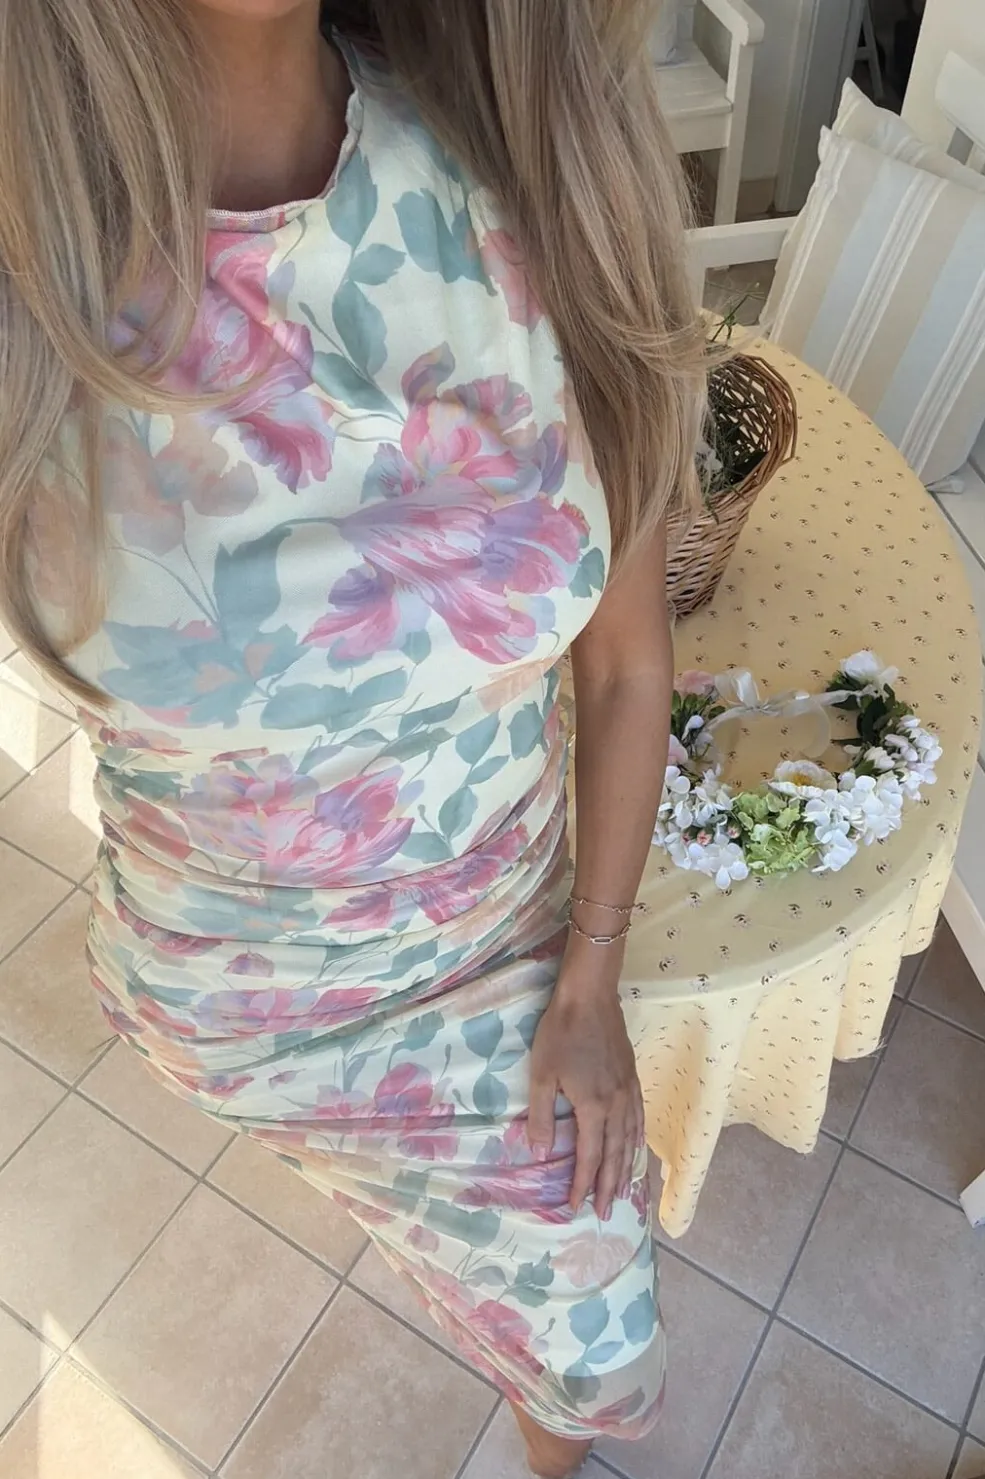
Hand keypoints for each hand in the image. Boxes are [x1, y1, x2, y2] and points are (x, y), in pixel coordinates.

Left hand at [527, 970, 643, 1221]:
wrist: (591, 996)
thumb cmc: (560, 1032)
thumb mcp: (541, 1074)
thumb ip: (541, 1116)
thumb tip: (539, 1152)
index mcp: (593, 1107)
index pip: (589, 1157)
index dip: (582, 1184)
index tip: (576, 1207)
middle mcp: (616, 1105)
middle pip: (615, 1155)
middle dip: (608, 1186)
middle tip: (604, 1212)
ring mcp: (628, 1091)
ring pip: (631, 1139)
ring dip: (626, 1168)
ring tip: (622, 1190)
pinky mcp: (633, 1077)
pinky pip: (639, 1118)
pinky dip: (637, 1139)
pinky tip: (635, 1145)